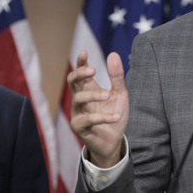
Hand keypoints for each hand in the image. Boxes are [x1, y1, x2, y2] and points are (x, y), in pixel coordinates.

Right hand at [69, 51, 128, 167]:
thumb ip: (116, 77)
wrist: (114, 140)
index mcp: (89, 89)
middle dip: (80, 73)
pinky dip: (103, 117)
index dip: (81, 62)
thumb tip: (113, 54)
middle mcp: (80, 99)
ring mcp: (78, 112)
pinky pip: (88, 119)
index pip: (81, 72)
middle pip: (72, 82)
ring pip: (78, 98)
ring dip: (93, 95)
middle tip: (94, 70)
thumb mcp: (120, 94)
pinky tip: (116, 116)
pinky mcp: (79, 127)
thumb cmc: (113, 114)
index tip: (84, 53)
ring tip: (107, 95)